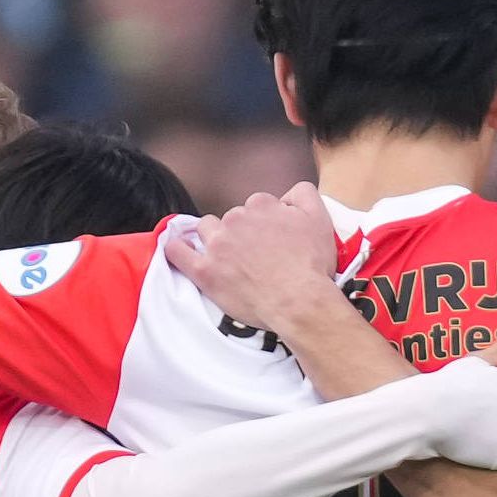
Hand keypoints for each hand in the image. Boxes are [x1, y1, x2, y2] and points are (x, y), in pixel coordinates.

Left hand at [166, 182, 342, 333]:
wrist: (299, 302)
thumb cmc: (311, 266)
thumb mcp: (320, 219)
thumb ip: (303, 194)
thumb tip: (288, 194)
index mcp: (261, 205)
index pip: (257, 205)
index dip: (266, 223)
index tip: (272, 241)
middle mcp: (236, 219)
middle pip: (231, 218)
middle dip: (241, 233)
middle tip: (256, 256)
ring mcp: (218, 245)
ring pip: (206, 229)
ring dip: (213, 238)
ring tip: (227, 257)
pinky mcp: (205, 271)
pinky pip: (177, 252)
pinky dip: (176, 249)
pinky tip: (179, 250)